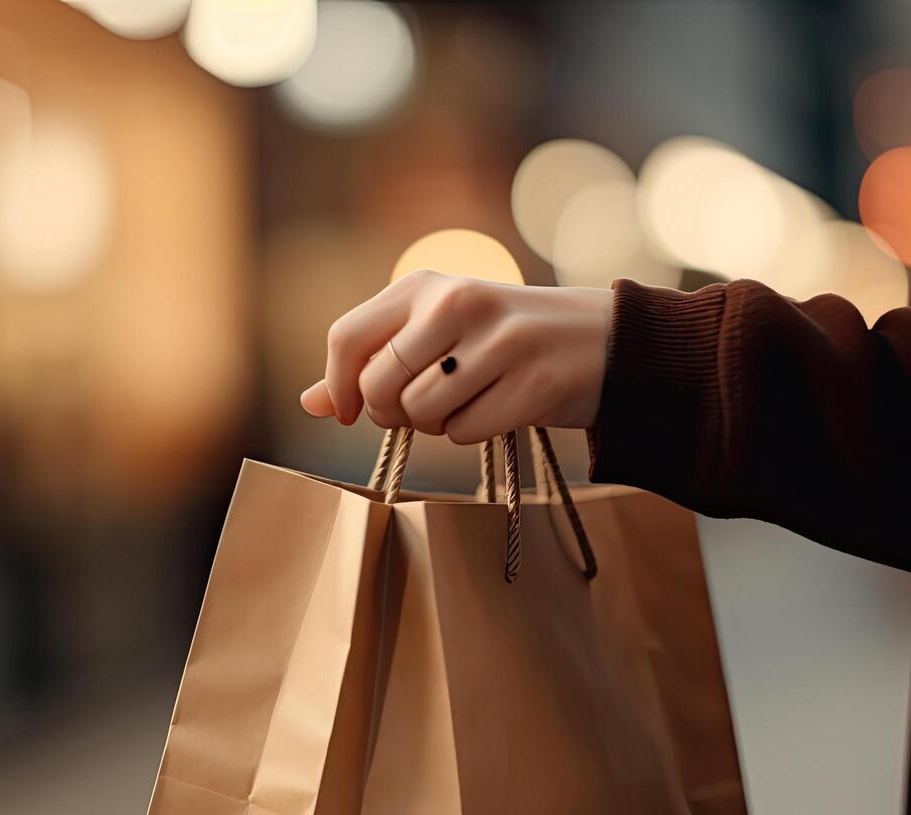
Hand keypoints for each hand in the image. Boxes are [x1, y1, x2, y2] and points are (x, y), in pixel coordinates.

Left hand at [300, 271, 612, 443]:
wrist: (600, 339)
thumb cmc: (502, 339)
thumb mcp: (436, 332)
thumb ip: (373, 361)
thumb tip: (311, 403)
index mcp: (426, 284)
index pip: (347, 337)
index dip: (339, 386)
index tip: (351, 412)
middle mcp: (458, 303)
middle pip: (379, 386)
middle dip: (391, 412)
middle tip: (421, 407)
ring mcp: (498, 341)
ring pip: (421, 413)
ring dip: (437, 423)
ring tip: (468, 399)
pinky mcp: (532, 381)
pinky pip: (464, 434)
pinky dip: (473, 432)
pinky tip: (499, 407)